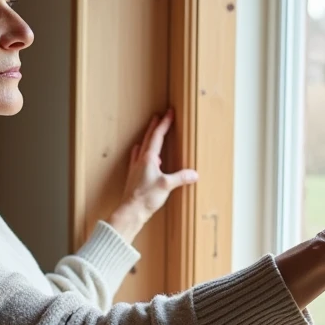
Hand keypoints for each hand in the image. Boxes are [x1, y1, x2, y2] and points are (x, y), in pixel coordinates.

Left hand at [107, 109, 198, 242]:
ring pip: (142, 147)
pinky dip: (140, 152)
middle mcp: (140, 160)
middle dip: (154, 126)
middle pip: (148, 138)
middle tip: (158, 116)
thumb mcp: (166, 186)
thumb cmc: (145, 198)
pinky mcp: (134, 176)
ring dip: (147, 137)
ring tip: (150, 131)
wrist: (130, 211)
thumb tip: (194, 174)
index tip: (169, 113)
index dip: (164, 124)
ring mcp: (136, 168)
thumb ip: (181, 178)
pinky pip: (137, 158)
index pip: (157, 136)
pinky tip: (139, 154)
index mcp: (148, 158)